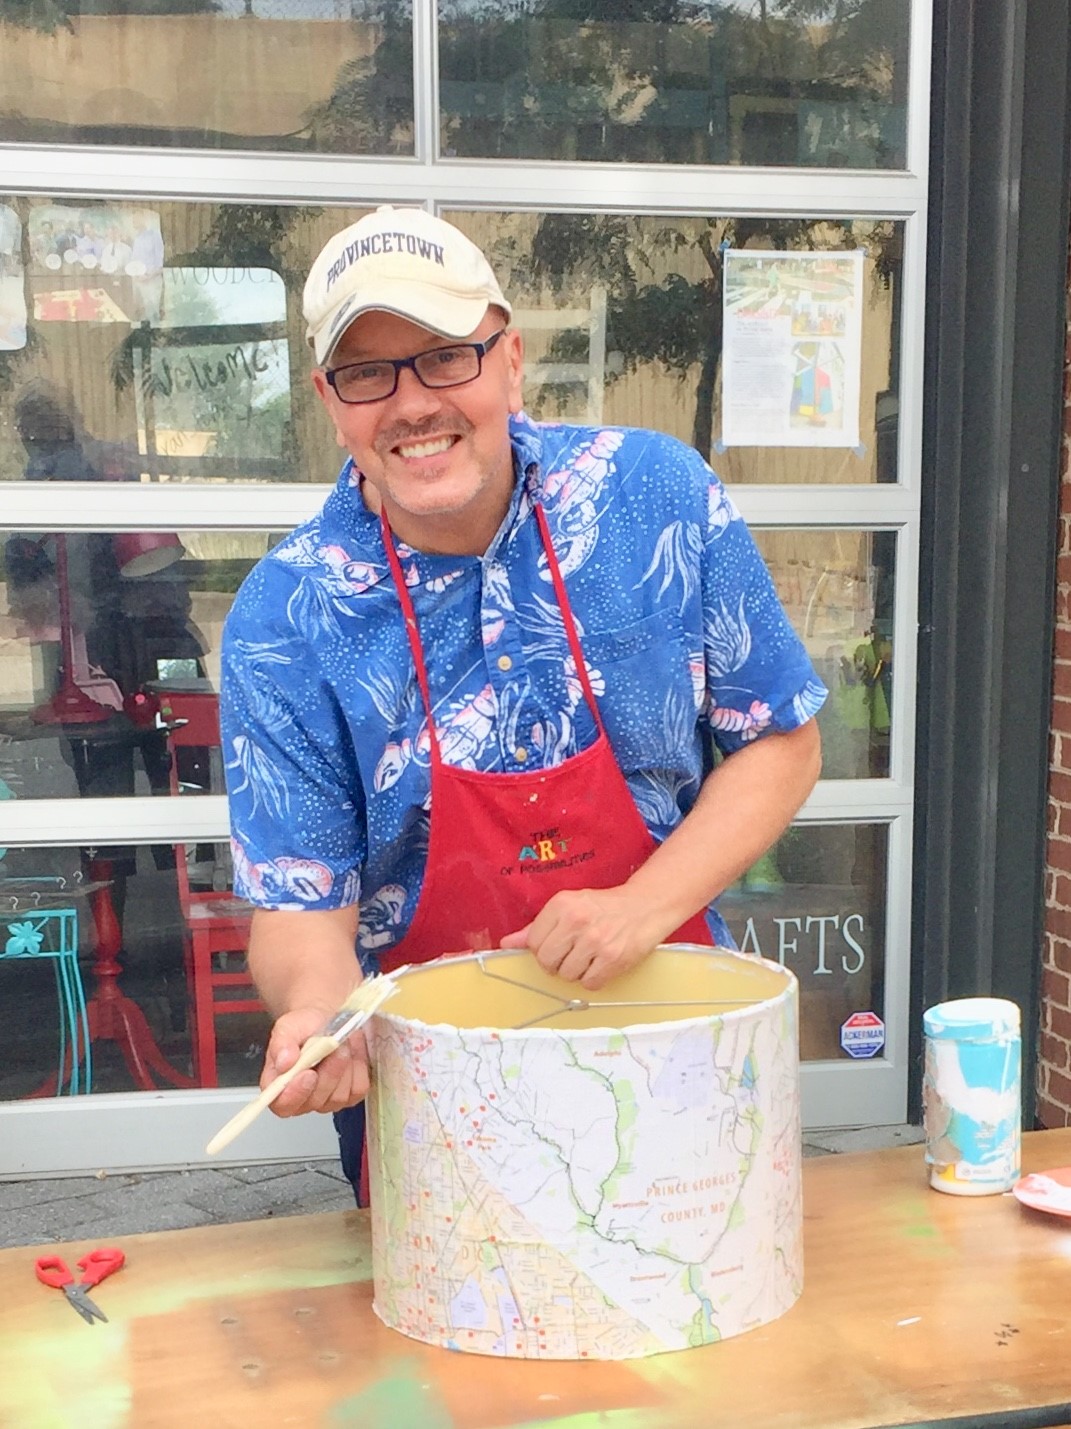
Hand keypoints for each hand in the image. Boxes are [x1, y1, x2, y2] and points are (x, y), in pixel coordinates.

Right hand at [261, 1006, 369, 1117]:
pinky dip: (357, 1068)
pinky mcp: (350, 1094)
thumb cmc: (306, 1026)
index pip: (283, 1104)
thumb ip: (282, 1044)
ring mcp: (327, 1099)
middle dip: (327, 1073)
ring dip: (343, 1067)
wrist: (330, 1018)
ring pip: (338, 1096)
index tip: (308, 1073)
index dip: (295, 1094)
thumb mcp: (288, 1026)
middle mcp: (302, 1098)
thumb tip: (284, 1062)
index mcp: (279, 1085)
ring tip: (341, 1046)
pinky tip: (351, 1054)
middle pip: (315, 1101)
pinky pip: (357, 1088)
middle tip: (333, 1047)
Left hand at [499, 886, 661, 990]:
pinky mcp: (613, 958)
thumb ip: (538, 926)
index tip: (557, 944)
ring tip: (589, 956)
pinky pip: (589, 984)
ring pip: (567, 975)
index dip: (543, 948)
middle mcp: (576, 920)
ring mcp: (595, 940)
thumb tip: (507, 943)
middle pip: (547, 961)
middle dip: (557, 963)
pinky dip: (594, 979)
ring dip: (577, 972)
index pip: (533, 942)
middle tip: (572, 953)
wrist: (645, 906)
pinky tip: (601, 963)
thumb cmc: (602, 908)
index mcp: (561, 905)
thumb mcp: (569, 907)